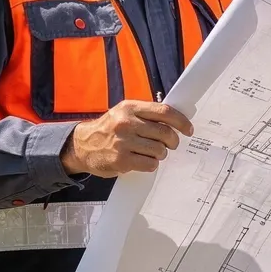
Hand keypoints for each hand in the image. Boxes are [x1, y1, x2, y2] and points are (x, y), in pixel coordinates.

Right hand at [61, 101, 192, 177]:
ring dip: (161, 154)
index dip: (181, 121)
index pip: (164, 112)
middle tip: (172, 144)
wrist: (82, 146)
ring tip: (154, 153)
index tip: (188, 129)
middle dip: (173, 141)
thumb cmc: (108, 129)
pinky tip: (144, 161)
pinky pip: (149, 164)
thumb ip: (146, 114)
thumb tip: (175, 120)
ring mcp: (123, 142)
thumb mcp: (124, 113)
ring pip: (159, 150)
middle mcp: (126, 123)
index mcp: (130, 107)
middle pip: (164, 132)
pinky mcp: (121, 160)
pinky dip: (152, 164)